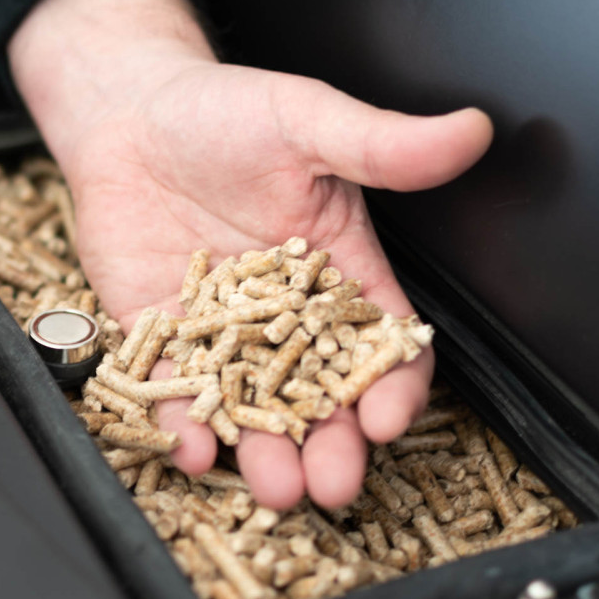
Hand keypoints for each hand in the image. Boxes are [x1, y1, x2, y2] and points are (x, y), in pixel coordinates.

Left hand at [9, 0, 491, 508]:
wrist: (128, 111)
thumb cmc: (223, 112)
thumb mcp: (307, 122)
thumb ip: (382, 145)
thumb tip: (470, 131)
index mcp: (335, 274)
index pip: (378, 345)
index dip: (392, 385)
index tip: (391, 416)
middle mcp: (282, 315)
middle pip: (319, 394)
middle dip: (332, 443)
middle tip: (335, 482)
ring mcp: (219, 331)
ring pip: (250, 406)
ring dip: (264, 452)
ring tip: (274, 487)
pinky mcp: (159, 333)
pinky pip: (173, 388)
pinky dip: (181, 422)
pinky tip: (192, 447)